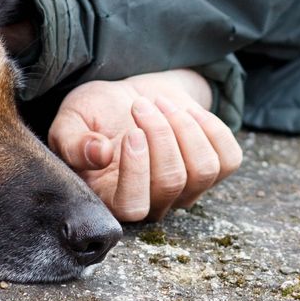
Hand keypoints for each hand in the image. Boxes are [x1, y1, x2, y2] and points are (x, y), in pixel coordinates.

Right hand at [48, 70, 242, 222]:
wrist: (132, 95)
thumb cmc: (96, 113)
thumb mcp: (71, 119)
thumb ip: (72, 141)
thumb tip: (98, 155)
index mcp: (112, 198)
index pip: (134, 206)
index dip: (137, 170)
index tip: (131, 132)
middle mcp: (154, 202)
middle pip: (172, 182)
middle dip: (161, 134)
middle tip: (141, 104)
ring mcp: (188, 191)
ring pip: (203, 170)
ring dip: (184, 126)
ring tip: (161, 103)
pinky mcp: (215, 171)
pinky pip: (229, 158)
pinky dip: (211, 128)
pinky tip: (187, 111)